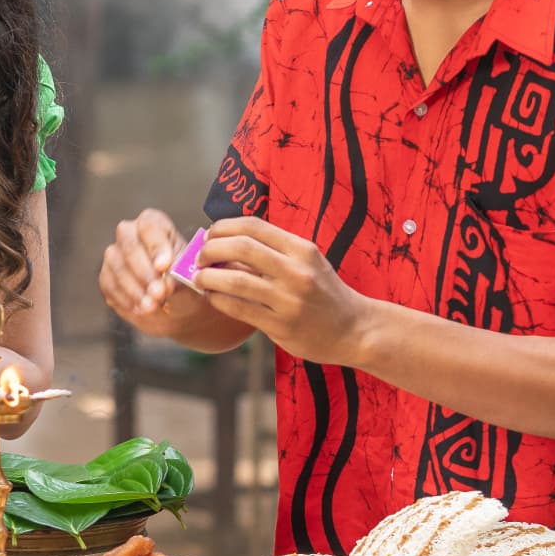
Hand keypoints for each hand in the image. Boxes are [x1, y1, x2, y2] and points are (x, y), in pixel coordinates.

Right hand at [97, 208, 225, 337]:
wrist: (178, 306)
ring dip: (135, 289)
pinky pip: (110, 285)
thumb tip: (164, 281)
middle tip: (158, 292)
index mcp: (154, 225)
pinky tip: (140, 308)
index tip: (164, 267)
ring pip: (118, 266)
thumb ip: (177, 274)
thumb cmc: (185, 282)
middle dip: (144, 271)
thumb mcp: (188, 274)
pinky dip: (125, 298)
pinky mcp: (106, 277)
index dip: (156, 246)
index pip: (150, 226)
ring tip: (152, 306)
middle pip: (129, 245)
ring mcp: (115, 255)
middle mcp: (130, 234)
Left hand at [188, 217, 374, 362]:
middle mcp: (296, 271)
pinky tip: (212, 297)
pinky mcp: (281, 326)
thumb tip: (226, 243)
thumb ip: (274, 251)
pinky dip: (218, 300)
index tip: (211, 235)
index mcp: (302, 249)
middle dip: (211, 250)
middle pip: (241, 248)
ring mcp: (289, 300)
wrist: (355, 329)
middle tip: (200, 257)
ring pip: (235, 281)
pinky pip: (239, 309)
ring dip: (208, 277)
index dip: (224, 227)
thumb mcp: (308, 262)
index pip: (254, 226)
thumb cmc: (325, 292)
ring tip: (199, 279)